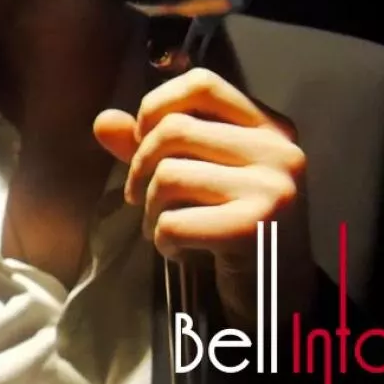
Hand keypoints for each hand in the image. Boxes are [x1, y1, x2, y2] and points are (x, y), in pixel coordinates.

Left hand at [93, 67, 313, 324]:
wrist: (281, 300)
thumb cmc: (233, 230)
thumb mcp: (197, 178)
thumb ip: (150, 146)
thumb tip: (103, 121)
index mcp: (269, 127)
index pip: (201, 84)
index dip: (156, 105)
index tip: (142, 140)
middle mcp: (279, 150)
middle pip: (173, 130)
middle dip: (139, 167)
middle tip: (139, 198)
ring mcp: (272, 188)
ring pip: (168, 175)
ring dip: (148, 210)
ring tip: (164, 229)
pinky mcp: (254, 228)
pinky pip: (172, 222)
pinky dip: (163, 242)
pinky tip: (183, 253)